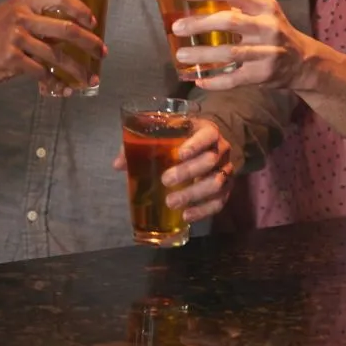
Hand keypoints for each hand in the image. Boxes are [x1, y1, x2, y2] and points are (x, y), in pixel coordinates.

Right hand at [0, 0, 104, 89]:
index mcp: (22, 2)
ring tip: (88, 77)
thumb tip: (66, 31)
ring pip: (57, 55)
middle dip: (89, 42)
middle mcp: (20, 17)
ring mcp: (15, 38)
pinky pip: (42, 72)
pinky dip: (55, 83)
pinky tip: (63, 89)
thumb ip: (33, 19)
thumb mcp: (8, 16)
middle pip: (66, 28)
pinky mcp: (11, 60)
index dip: (80, 9)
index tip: (93, 22)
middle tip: (101, 52)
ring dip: (77, 69)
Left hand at [112, 119, 234, 224]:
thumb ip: (143, 141)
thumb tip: (118, 164)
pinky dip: (203, 210)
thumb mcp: (169, 130)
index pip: (207, 135)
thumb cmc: (186, 135)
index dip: (195, 145)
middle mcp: (221, 149)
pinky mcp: (227, 188)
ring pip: (216, 183)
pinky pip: (219, 201)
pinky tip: (187, 216)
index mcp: (208, 130)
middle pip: (210, 161)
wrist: (214, 141)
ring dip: (194, 194)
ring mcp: (226, 169)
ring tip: (172, 203)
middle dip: (188, 172)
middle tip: (166, 180)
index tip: (179, 154)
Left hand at [170, 0, 314, 91]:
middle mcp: (268, 27)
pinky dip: (215, 81)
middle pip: (229, 22)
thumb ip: (238, 7)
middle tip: (177, 27)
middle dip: (199, 24)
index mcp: (265, 6)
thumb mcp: (264, 12)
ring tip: (181, 54)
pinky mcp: (263, 75)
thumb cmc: (275, 31)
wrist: (304, 62)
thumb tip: (199, 3)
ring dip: (201, 54)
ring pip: (229, 53)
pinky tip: (199, 79)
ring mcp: (267, 52)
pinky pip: (234, 79)